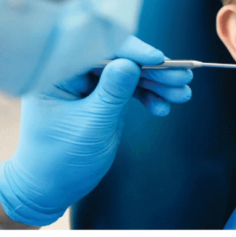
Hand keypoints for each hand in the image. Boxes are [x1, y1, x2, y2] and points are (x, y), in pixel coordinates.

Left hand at [0, 36, 192, 225]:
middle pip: (117, 59)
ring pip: (128, 74)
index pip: (96, 49)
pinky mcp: (103, 98)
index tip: (158, 58)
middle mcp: (72, 73)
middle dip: (152, 69)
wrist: (52, 187)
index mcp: (57, 74)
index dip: (130, 50)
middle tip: (183, 76)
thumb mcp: (91, 127)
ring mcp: (89, 85)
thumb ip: (112, 94)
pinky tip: (163, 107)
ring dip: (157, 83)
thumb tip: (131, 63)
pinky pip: (130, 90)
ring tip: (183, 93)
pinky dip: (149, 96)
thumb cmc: (61, 159)